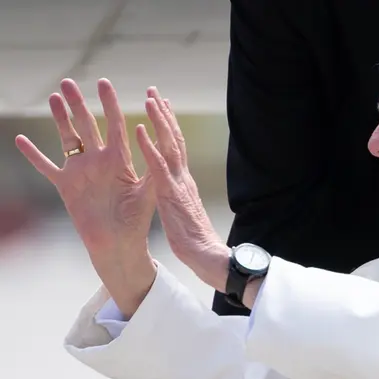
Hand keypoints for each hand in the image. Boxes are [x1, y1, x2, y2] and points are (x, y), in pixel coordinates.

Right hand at [15, 78, 155, 315]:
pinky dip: (33, 155)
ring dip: (60, 119)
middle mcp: (99, 161)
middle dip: (78, 104)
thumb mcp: (148, 192)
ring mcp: (81, 171)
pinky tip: (21, 139)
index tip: (105, 83)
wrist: (119, 244)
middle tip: (69, 82)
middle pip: (87, 126)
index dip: (110, 104)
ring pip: (68, 139)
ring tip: (53, 97)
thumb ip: (152, 169)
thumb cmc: (137, 220)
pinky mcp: (66, 186)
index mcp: (120, 160)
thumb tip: (157, 144)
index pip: (115, 125)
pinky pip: (47, 167)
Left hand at [135, 88, 228, 289]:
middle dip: (164, 114)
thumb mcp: (182, 212)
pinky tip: (138, 131)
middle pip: (175, 139)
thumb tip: (174, 190)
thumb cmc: (193, 239)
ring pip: (169, 145)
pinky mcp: (171, 193)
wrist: (205, 253)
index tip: (162, 106)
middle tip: (154, 92)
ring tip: (149, 100)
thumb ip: (179, 196)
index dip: (169, 126)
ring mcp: (178, 183)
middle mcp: (183, 177)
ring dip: (158, 121)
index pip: (177, 147)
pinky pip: (158, 166)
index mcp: (184, 181)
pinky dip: (148, 147)